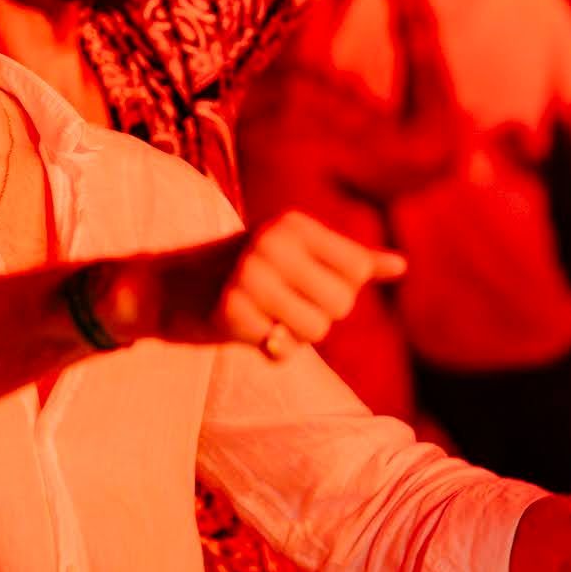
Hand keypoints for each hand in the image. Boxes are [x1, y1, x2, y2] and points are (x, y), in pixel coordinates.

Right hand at [212, 211, 405, 359]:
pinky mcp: (230, 308)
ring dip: (293, 336)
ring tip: (263, 314)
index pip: (358, 270)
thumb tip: (402, 265)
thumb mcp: (298, 257)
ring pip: (315, 330)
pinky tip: (240, 325)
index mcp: (294, 224)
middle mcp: (273, 241)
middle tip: (279, 303)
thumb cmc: (244, 272)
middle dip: (316, 315)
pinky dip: (263, 345)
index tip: (304, 282)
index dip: (339, 289)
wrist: (168, 287)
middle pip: (341, 304)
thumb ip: (350, 262)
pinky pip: (278, 347)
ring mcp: (249, 273)